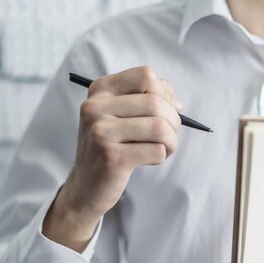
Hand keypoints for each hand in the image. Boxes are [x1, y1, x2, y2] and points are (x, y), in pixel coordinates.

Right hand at [43, 66, 181, 250]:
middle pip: (156, 102)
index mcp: (100, 90)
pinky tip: (149, 160)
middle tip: (168, 135)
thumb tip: (177, 103)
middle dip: (173, 121)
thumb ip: (148, 100)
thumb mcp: (121, 116)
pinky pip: (156, 151)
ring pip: (160, 127)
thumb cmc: (112, 146)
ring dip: (171, 141)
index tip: (164, 111)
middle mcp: (96, 107)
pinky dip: (161, 156)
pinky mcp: (112, 158)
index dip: (164, 93)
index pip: (146, 76)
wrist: (86, 186)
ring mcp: (101, 132)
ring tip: (162, 148)